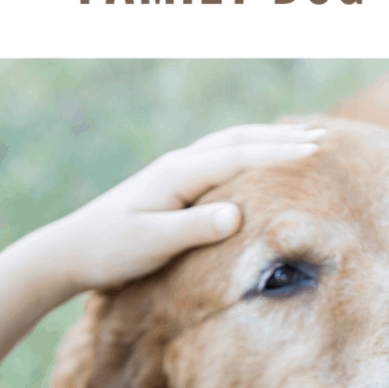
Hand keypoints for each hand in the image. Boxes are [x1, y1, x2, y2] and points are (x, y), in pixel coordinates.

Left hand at [52, 122, 324, 291]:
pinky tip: (253, 159)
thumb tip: (236, 215)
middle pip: (237, 140)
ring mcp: (172, 172)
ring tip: (299, 138)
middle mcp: (177, 165)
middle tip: (322, 137)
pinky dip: (245, 151)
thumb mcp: (149, 243)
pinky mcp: (169, 185)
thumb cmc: (106, 250)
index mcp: (176, 174)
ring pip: (228, 144)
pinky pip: (217, 158)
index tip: (314, 150)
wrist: (66, 251)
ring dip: (264, 139)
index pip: (236, 156)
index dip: (277, 154)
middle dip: (279, 137)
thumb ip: (192, 228)